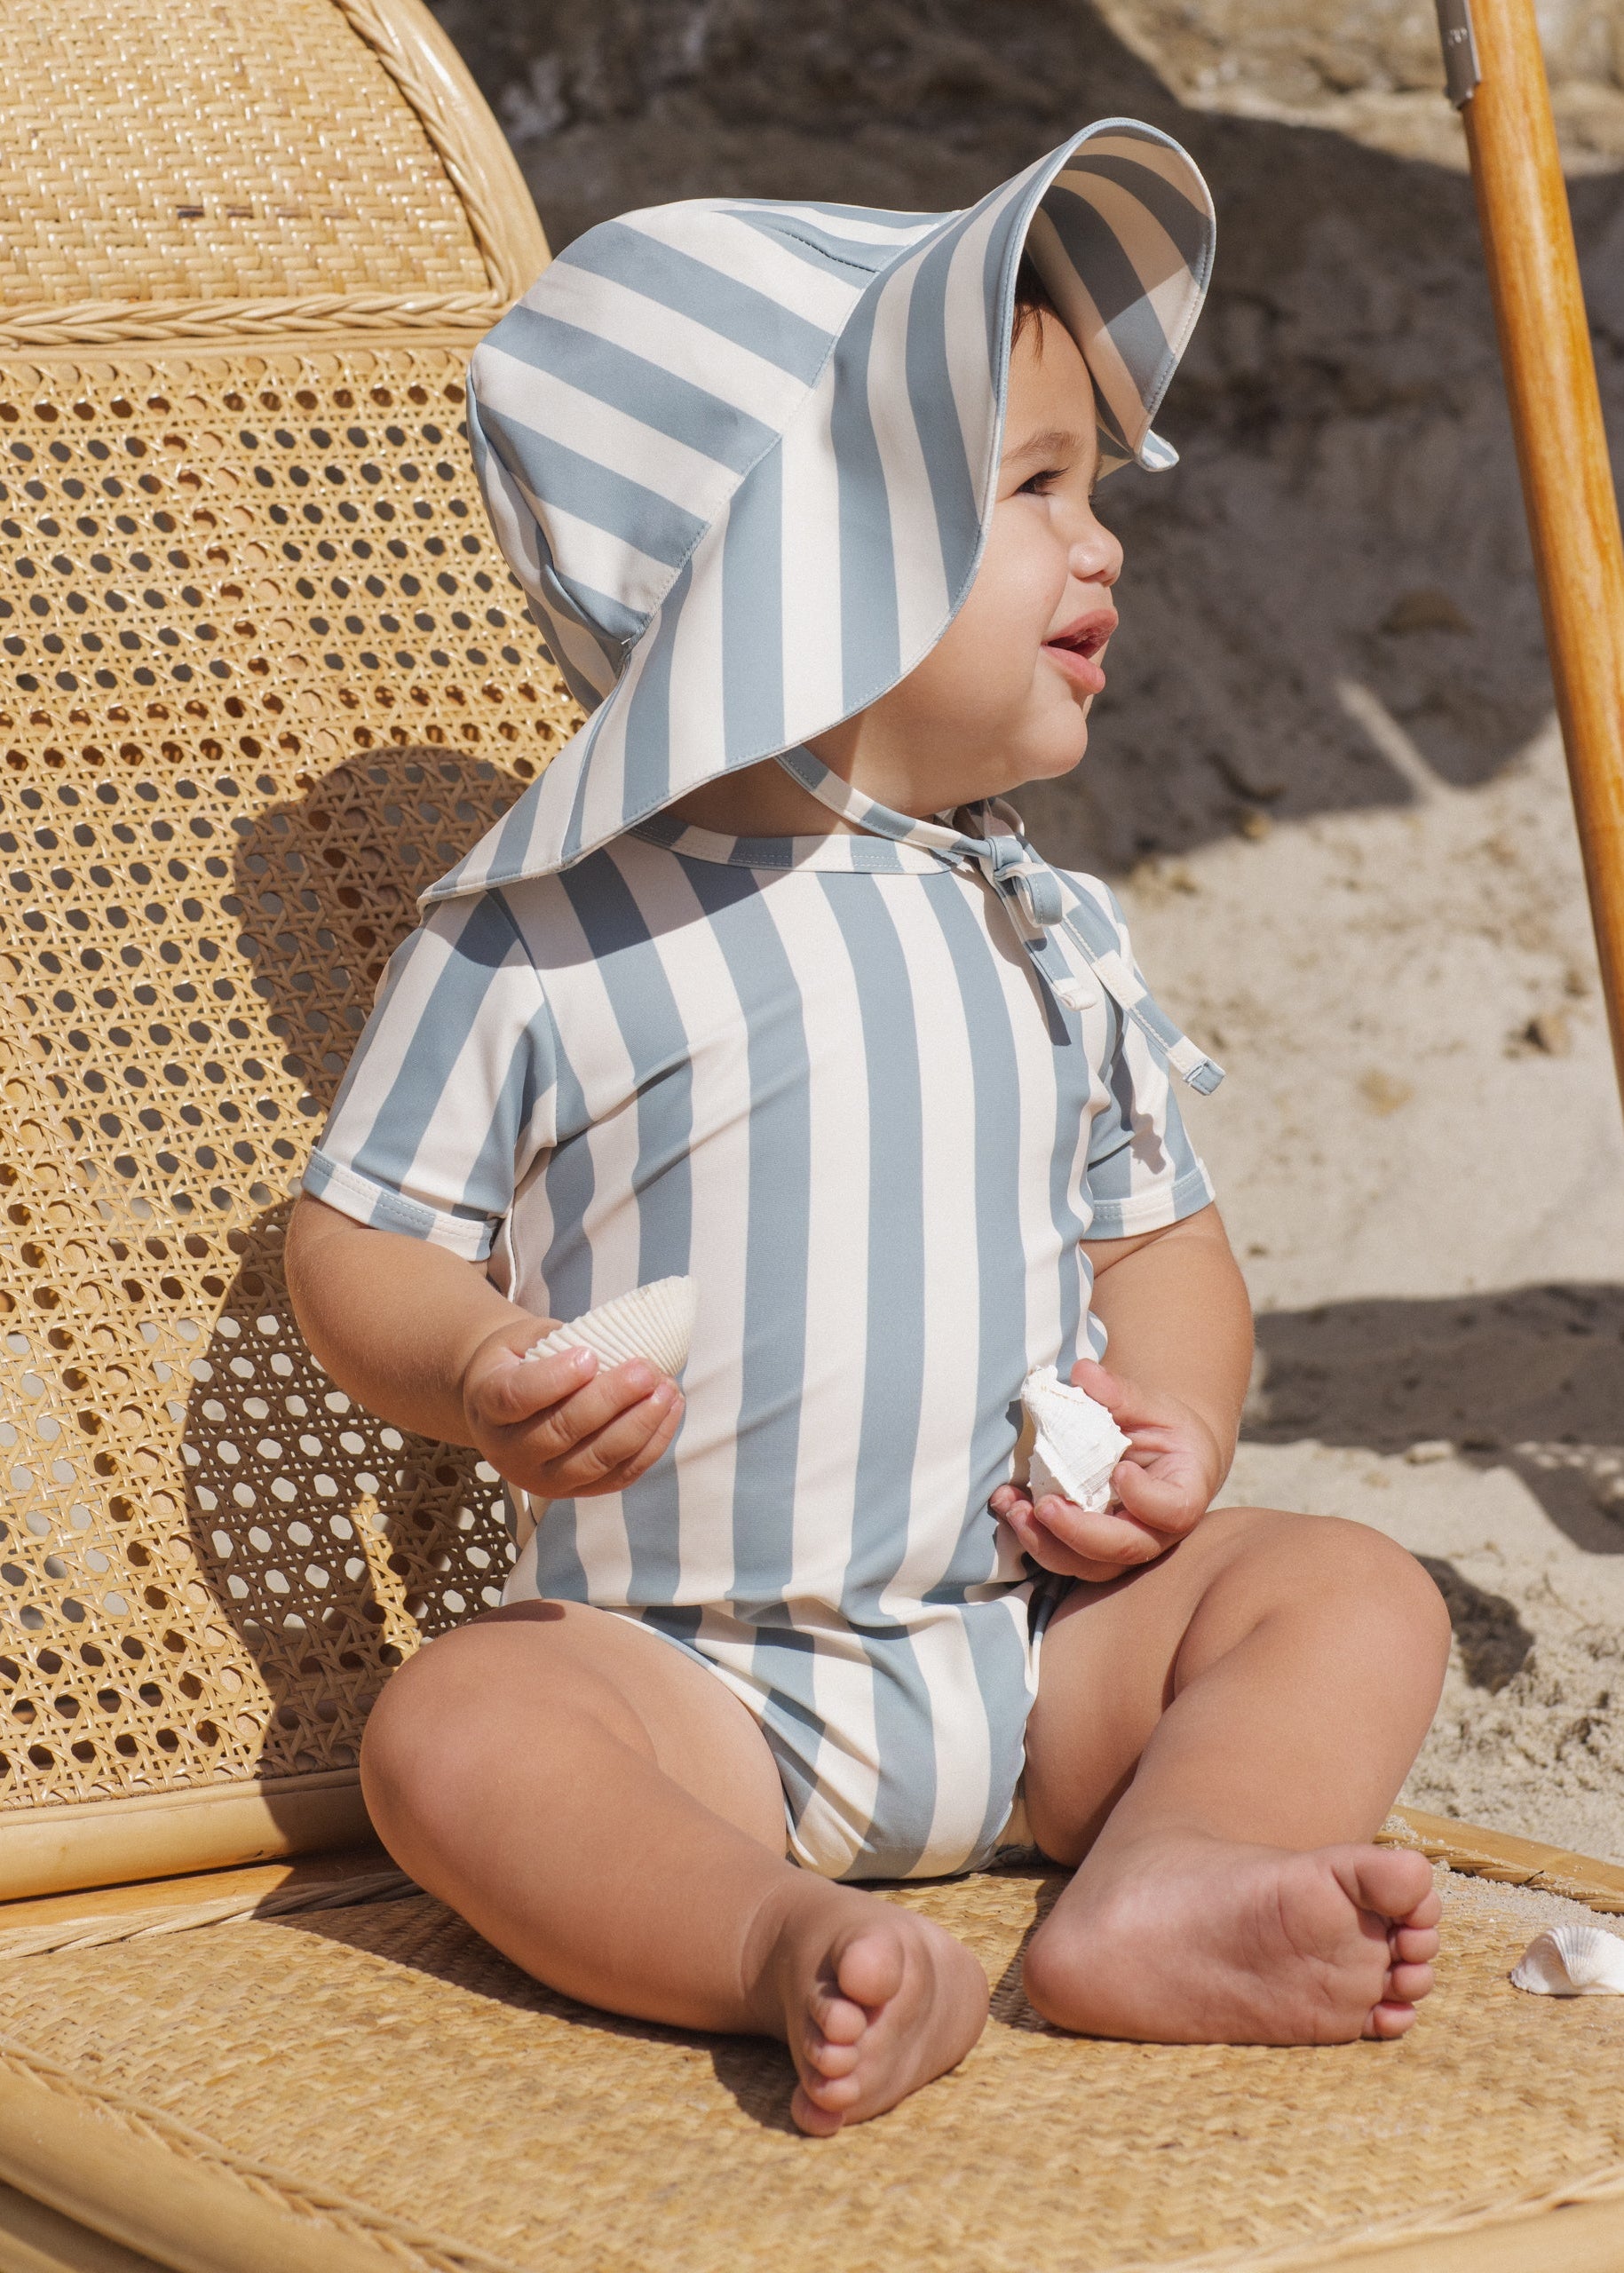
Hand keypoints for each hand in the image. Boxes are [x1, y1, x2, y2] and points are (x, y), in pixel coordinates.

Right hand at [459, 1318, 684, 1498]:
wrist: (505, 1401)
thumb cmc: (520, 1360)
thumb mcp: (523, 1338)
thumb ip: (558, 1341)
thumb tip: (616, 1345)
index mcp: (487, 1404)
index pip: (517, 1398)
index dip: (555, 1379)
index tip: (590, 1356)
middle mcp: (508, 1451)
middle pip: (560, 1432)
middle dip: (610, 1400)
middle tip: (645, 1370)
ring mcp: (542, 1479)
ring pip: (595, 1460)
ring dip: (638, 1425)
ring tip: (667, 1389)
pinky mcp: (575, 1492)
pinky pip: (619, 1476)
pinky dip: (651, 1445)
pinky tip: (671, 1409)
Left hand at [989, 1357, 1222, 1582]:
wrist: (1159, 1457)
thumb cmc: (1163, 1431)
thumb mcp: (1153, 1407)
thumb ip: (1122, 1394)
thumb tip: (1083, 1372)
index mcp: (1183, 1496)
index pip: (1172, 1510)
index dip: (1146, 1499)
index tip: (1121, 1471)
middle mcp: (1154, 1533)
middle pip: (1122, 1549)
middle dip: (1079, 1532)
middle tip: (1046, 1505)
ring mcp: (1119, 1547)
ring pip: (1086, 1565)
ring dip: (1044, 1543)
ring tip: (1013, 1508)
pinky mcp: (1087, 1549)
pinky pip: (1059, 1554)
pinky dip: (1028, 1534)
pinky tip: (1007, 1503)